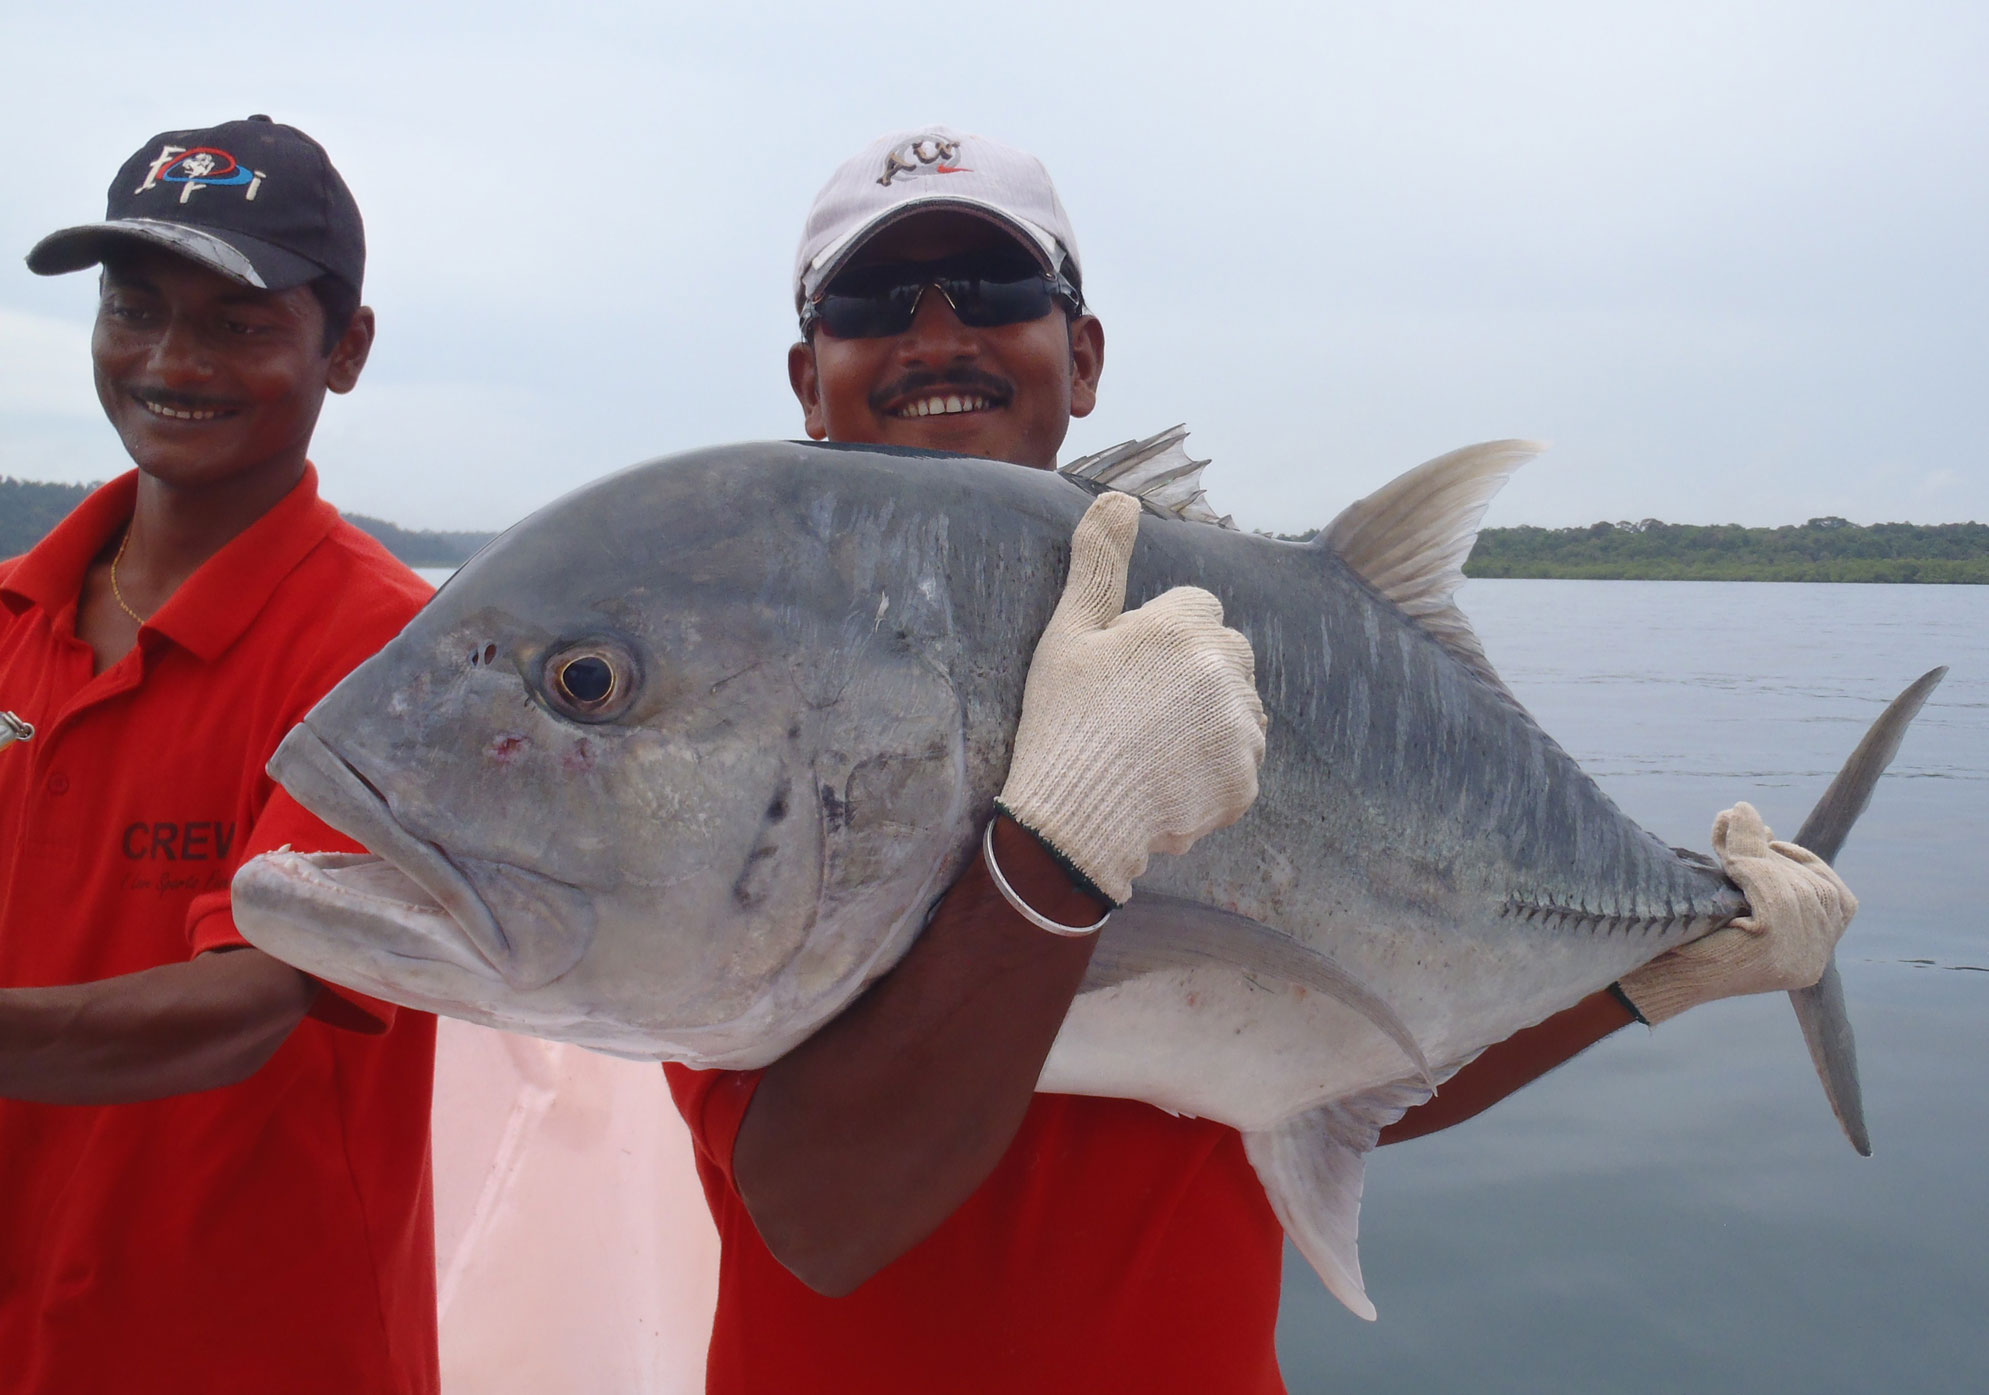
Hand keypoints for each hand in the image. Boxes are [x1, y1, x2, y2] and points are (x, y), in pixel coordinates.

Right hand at [995, 491, 1267, 904]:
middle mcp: (1224, 672)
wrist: (1072, 823)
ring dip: (1208, 721)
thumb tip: (1121, 497)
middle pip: (1227, 655)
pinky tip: (1165, 781)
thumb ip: (1100, 562)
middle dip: (1194, 674)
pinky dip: (1210, 772)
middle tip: (1137, 711)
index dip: (1158, 638)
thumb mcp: (1068, 634)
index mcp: (1182, 628)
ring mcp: (1240, 731)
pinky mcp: (1245, 782)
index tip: (1125, 671)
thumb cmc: (1062, 722)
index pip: (1198, 609)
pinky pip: (1239, 762)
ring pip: (1237, 708)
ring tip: (1152, 749)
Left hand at [1618, 801, 1858, 1024]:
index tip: (1772, 839)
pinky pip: (1774, 894)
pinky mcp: (1773, 949)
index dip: (1807, 863)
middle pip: (1813, 888)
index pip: (1836, 898)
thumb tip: (1746, 813)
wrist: (1658, 976)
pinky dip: (1752, 867)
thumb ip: (1750, 863)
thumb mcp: (1733, 896)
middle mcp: (1813, 961)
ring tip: (1725, 829)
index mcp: (1813, 953)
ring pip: (1794, 887)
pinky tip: (1727, 858)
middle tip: (1731, 819)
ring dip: (1755, 853)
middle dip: (1769, 851)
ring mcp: (1797, 959)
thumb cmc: (1690, 937)